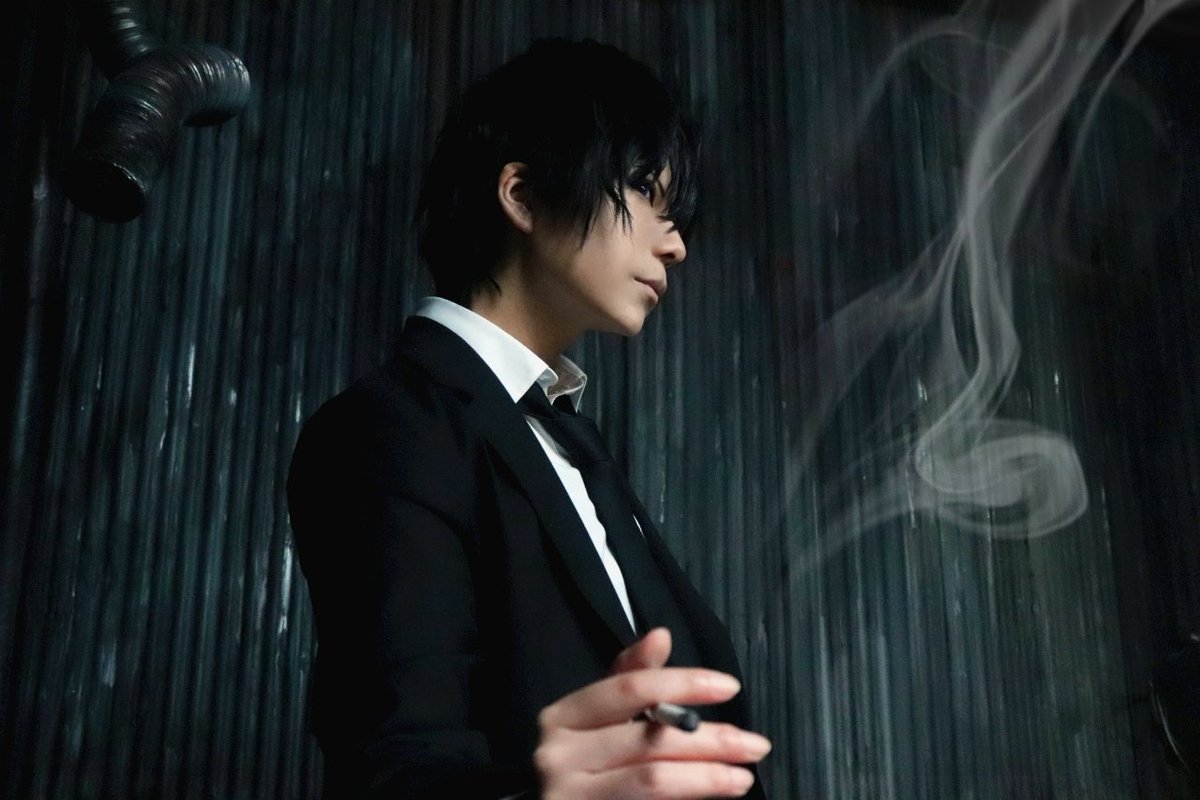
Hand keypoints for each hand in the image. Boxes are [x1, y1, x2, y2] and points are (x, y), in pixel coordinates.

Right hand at [534, 628, 770, 798]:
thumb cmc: (577, 765)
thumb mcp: (597, 716)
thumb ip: (629, 678)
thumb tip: (661, 635)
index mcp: (562, 717)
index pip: (628, 689)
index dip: (682, 683)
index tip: (729, 686)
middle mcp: (557, 755)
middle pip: (649, 738)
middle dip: (710, 739)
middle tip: (755, 744)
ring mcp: (568, 796)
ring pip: (652, 779)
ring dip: (707, 776)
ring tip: (743, 776)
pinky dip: (688, 798)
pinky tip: (714, 792)